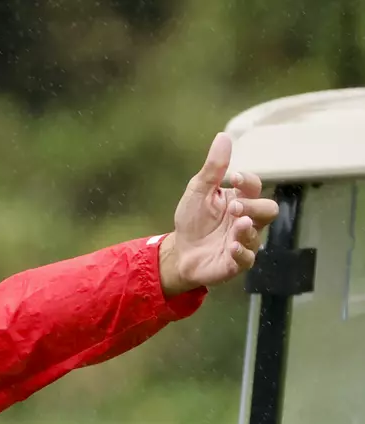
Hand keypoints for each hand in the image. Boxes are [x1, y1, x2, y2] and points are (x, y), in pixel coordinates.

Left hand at [158, 132, 280, 296]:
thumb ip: (213, 168)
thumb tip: (224, 136)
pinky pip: (247, 258)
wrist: (179, 252)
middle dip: (254, 206)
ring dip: (247, 228)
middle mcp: (247, 219)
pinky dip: (241, 252)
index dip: (247, 180)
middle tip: (234, 207)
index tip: (232, 177)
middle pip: (269, 209)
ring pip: (259, 233)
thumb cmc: (193, 220)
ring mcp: (244, 241)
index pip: (254, 186)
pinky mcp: (236, 262)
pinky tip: (232, 247)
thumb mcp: (198, 192)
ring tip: (236, 224)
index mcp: (240, 199)